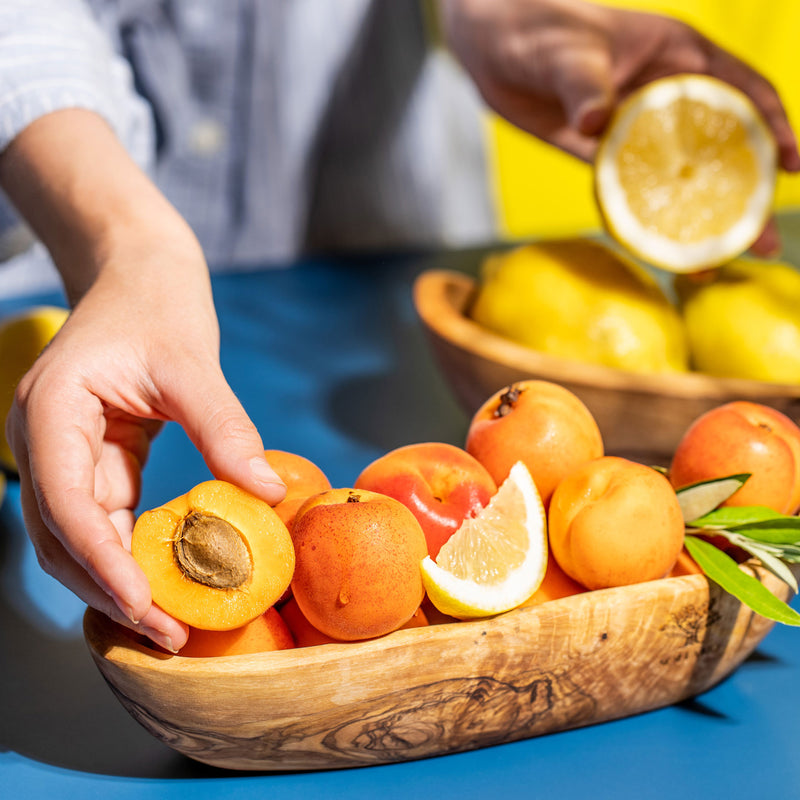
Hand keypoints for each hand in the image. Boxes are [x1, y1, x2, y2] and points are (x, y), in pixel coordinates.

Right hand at [1, 111, 285, 650]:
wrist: (139, 274)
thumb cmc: (157, 305)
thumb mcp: (191, 362)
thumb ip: (225, 428)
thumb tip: (267, 495)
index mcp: (52, 411)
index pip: (66, 504)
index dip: (103, 563)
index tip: (146, 606)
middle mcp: (46, 440)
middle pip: (64, 535)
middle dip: (110, 589)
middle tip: (168, 634)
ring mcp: (67, 452)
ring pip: (80, 536)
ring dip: (118, 581)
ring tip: (170, 623)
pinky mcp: (97, 458)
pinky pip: (107, 517)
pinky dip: (132, 552)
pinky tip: (169, 579)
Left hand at [441, 0, 799, 254]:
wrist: (492, 48)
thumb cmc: (536, 28)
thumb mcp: (565, 50)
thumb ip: (584, 84)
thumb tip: (597, 123)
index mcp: (678, 55)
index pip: (742, 91)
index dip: (773, 127)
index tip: (792, 165)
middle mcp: (665, 96)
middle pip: (720, 146)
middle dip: (748, 192)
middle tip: (763, 242)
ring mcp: (635, 130)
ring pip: (680, 177)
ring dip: (702, 217)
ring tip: (724, 260)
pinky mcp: (602, 156)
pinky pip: (634, 192)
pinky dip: (651, 219)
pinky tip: (667, 250)